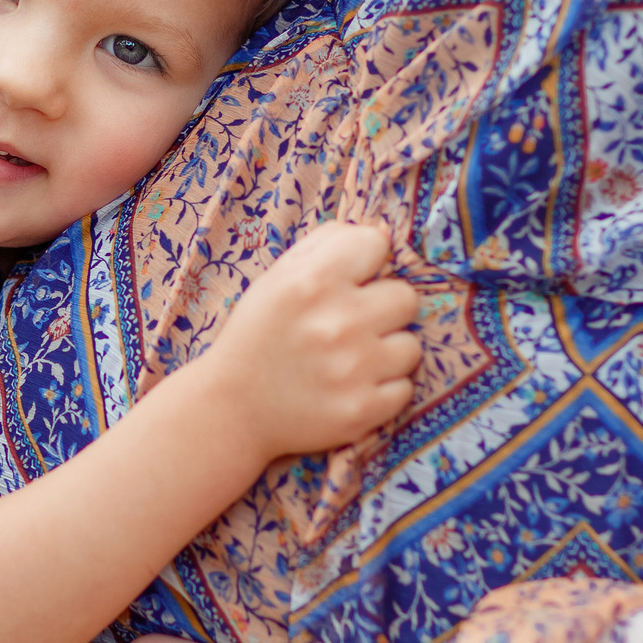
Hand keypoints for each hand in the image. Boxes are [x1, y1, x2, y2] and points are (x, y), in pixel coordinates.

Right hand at [201, 221, 419, 460]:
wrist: (231, 408)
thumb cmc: (259, 335)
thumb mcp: (278, 278)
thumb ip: (328, 243)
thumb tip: (383, 231)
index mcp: (312, 282)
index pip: (376, 244)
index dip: (365, 262)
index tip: (349, 281)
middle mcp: (337, 323)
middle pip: (406, 297)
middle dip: (383, 309)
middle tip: (353, 325)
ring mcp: (352, 370)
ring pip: (411, 346)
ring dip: (386, 352)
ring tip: (352, 360)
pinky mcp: (362, 411)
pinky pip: (404, 389)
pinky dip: (382, 390)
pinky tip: (350, 388)